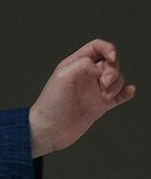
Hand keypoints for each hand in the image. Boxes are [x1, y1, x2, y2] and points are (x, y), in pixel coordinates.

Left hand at [28, 39, 135, 156]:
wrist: (48, 131)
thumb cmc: (50, 105)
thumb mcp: (63, 76)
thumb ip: (84, 64)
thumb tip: (100, 69)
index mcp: (76, 65)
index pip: (97, 47)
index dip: (108, 49)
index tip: (111, 58)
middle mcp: (86, 76)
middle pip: (110, 63)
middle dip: (112, 71)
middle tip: (103, 84)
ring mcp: (94, 91)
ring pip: (116, 79)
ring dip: (116, 84)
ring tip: (105, 95)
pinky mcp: (100, 106)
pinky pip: (119, 96)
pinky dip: (126, 93)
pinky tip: (129, 91)